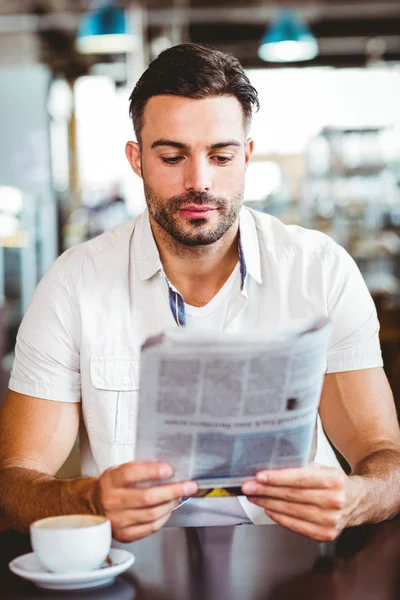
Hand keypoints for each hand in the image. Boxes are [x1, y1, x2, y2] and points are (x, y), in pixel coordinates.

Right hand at [93, 462, 196, 541]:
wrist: (93, 506)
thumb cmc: (113, 485)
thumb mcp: (119, 470)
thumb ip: (139, 469)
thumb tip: (169, 469)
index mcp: (110, 481)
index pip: (131, 474)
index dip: (152, 471)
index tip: (170, 469)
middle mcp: (111, 501)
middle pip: (146, 497)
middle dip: (172, 490)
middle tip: (189, 486)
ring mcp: (117, 521)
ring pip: (151, 514)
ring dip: (171, 504)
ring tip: (180, 496)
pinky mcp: (124, 535)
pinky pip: (150, 528)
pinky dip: (164, 517)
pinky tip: (169, 509)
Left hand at [241, 463, 359, 541]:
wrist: (359, 502)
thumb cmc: (336, 482)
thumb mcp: (323, 468)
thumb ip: (302, 467)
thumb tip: (272, 466)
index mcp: (333, 480)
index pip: (299, 479)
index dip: (277, 478)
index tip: (259, 476)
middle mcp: (333, 501)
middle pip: (291, 496)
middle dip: (265, 490)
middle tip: (247, 486)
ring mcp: (330, 521)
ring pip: (291, 511)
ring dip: (267, 503)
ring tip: (253, 496)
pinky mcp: (325, 534)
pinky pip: (295, 526)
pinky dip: (278, 516)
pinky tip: (267, 508)